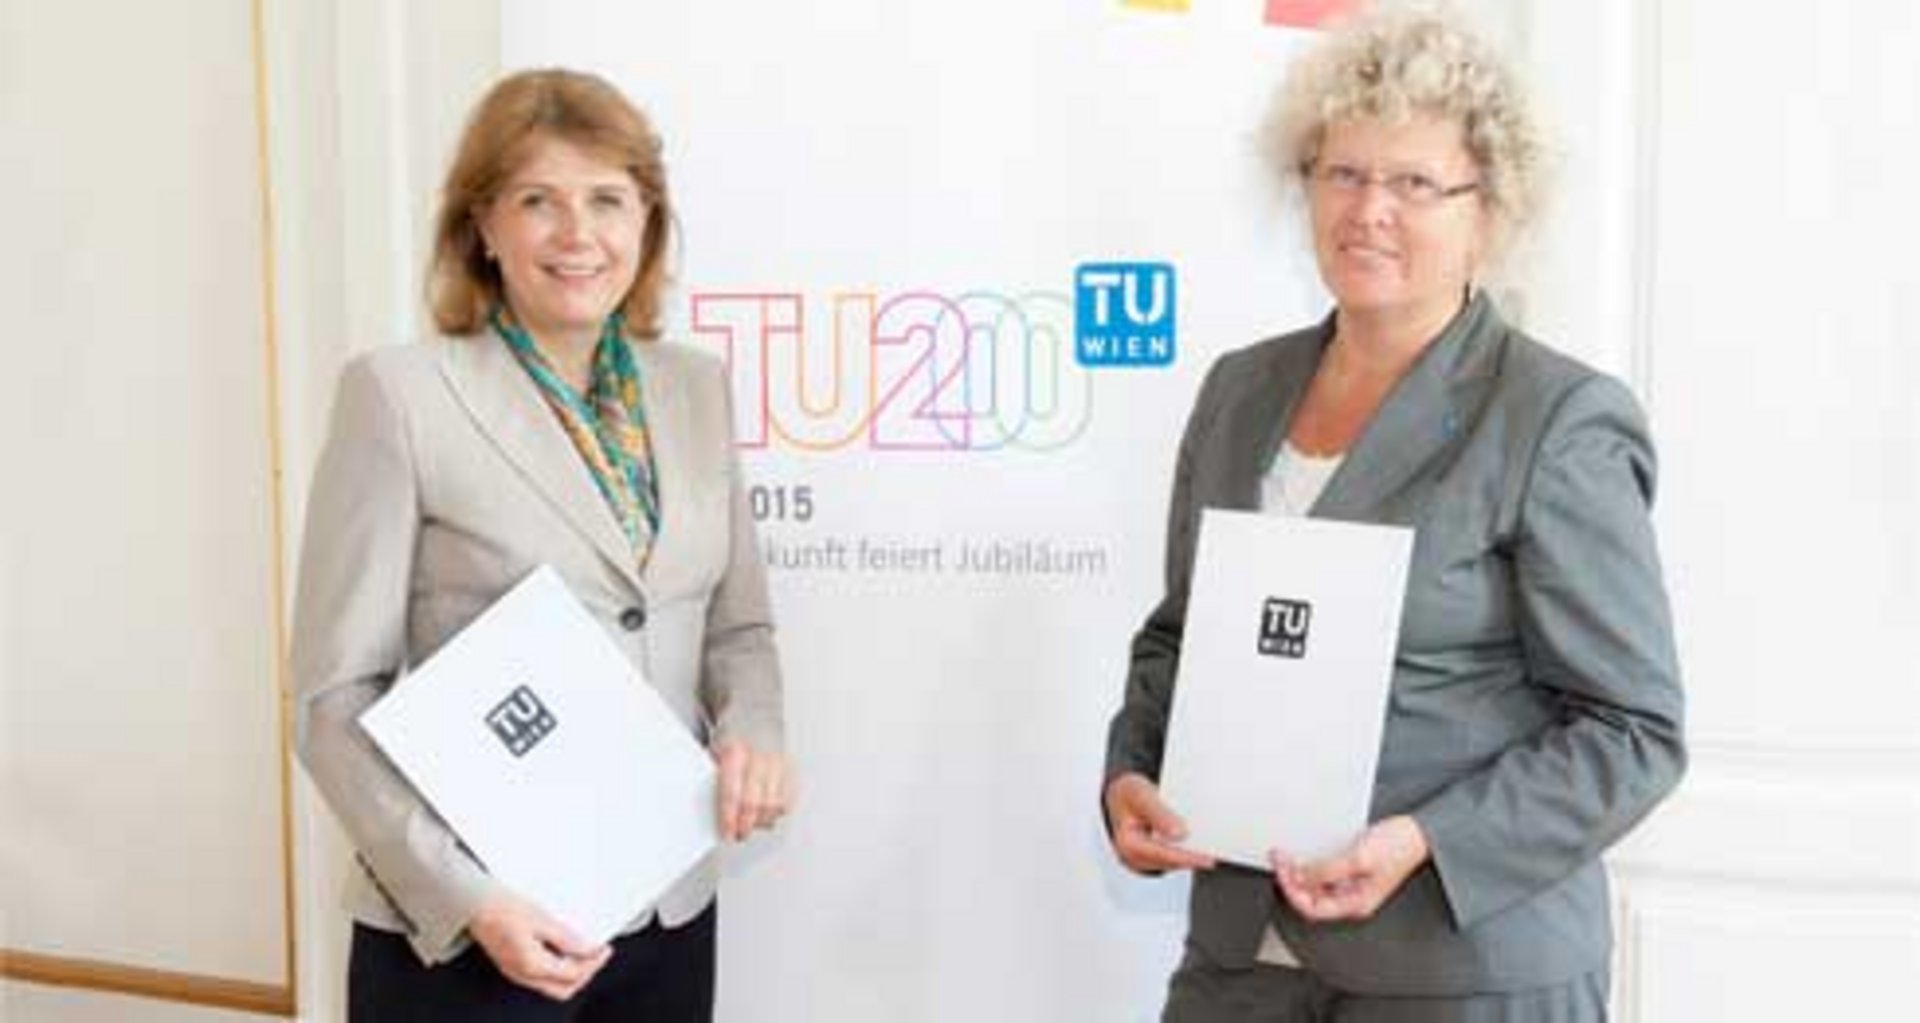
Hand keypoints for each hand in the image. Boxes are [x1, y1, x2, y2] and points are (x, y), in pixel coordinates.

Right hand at [467, 891, 610, 1000]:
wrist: (473, 905)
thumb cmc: (501, 908)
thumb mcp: (541, 919)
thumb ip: (566, 938)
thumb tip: (587, 949)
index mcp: (532, 965)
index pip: (573, 974)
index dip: (593, 962)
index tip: (603, 949)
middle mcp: (523, 974)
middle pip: (564, 988)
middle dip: (585, 973)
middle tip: (597, 953)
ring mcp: (516, 972)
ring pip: (553, 985)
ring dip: (572, 972)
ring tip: (584, 951)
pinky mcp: (513, 965)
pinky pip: (542, 976)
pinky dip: (558, 968)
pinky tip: (564, 951)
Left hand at [714, 739, 791, 841]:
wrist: (754, 722)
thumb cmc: (732, 741)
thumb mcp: (714, 754)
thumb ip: (714, 781)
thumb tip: (711, 813)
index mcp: (735, 753)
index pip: (732, 794)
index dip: (729, 819)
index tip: (727, 833)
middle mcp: (759, 757)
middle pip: (754, 803)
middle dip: (746, 825)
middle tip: (740, 834)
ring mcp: (778, 763)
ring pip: (774, 804)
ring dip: (763, 821)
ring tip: (753, 824)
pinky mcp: (790, 769)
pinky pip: (788, 799)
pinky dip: (778, 811)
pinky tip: (768, 813)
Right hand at [1104, 772, 1215, 874]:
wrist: (1121, 794)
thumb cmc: (1128, 793)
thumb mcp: (1141, 795)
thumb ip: (1159, 814)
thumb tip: (1179, 833)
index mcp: (1128, 843)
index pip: (1162, 854)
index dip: (1186, 856)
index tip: (1206, 858)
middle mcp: (1133, 857)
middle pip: (1169, 861)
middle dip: (1191, 857)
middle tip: (1214, 852)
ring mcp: (1142, 860)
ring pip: (1172, 862)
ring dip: (1189, 854)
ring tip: (1209, 846)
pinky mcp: (1152, 858)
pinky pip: (1172, 857)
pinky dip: (1184, 850)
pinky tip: (1197, 843)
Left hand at [1270, 815, 1429, 922]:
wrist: (1416, 832)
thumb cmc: (1398, 847)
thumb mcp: (1359, 859)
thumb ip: (1328, 871)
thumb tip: (1301, 879)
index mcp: (1355, 903)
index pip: (1313, 909)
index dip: (1293, 891)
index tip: (1282, 870)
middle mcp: (1351, 897)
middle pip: (1310, 899)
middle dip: (1291, 881)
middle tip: (1279, 860)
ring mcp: (1350, 884)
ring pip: (1314, 886)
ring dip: (1297, 873)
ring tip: (1285, 856)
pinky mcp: (1350, 870)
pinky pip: (1322, 873)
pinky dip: (1308, 865)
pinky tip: (1302, 855)